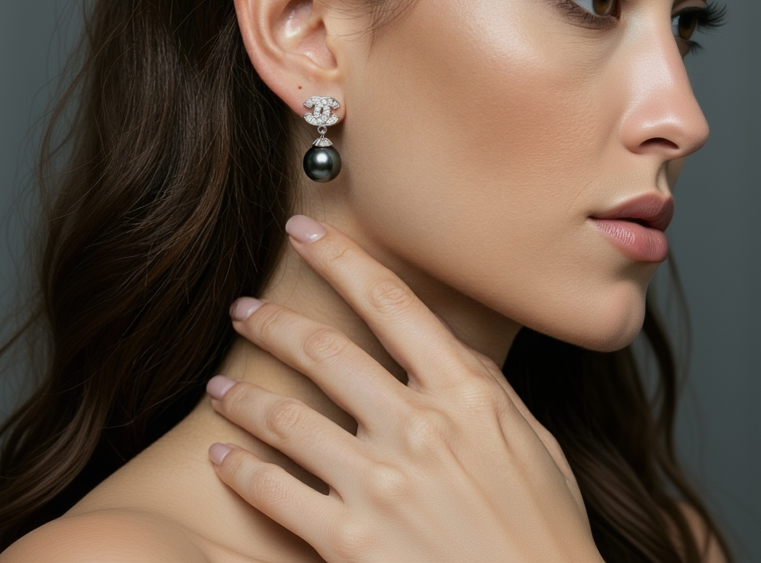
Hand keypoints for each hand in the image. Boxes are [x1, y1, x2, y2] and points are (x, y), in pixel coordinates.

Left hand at [206, 215, 603, 562]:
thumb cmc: (545, 532)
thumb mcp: (532, 441)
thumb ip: (480, 387)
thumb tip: (439, 341)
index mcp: (467, 392)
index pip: (389, 301)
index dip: (339, 257)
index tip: (303, 231)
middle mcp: (419, 427)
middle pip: (325, 350)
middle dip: (273, 322)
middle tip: (243, 309)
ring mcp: (382, 484)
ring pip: (288, 418)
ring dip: (245, 397)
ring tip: (218, 384)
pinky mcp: (349, 542)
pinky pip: (276, 492)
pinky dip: (242, 469)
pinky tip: (222, 456)